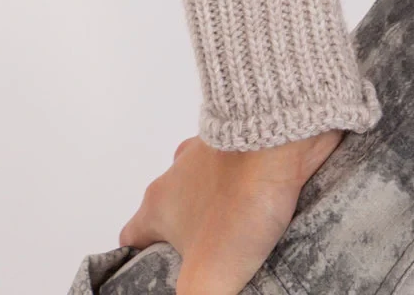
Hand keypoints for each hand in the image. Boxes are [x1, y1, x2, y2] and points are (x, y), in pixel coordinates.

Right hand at [118, 128, 343, 294]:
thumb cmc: (238, 198)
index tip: (156, 281)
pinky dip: (250, 200)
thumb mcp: (208, 273)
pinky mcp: (248, 149)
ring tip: (245, 252)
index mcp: (158, 202)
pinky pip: (242, 180)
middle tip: (212, 273)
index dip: (139, 265)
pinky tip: (270, 222)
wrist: (281, 134)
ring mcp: (213, 157)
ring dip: (222, 222)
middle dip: (190, 248)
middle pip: (172, 219)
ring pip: (208, 198)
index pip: (132, 239)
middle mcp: (178, 175)